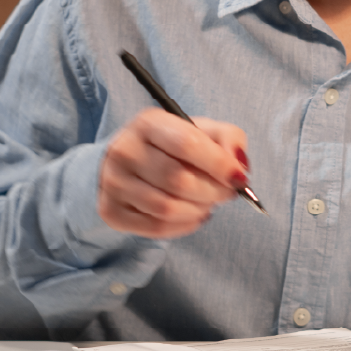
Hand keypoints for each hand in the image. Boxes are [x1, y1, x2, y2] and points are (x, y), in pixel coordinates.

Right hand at [99, 109, 247, 238]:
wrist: (125, 162)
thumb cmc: (171, 146)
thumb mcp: (200, 130)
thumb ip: (228, 139)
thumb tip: (239, 167)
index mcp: (148, 123)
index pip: (187, 144)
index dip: (219, 164)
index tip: (239, 178)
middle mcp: (125, 150)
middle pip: (179, 181)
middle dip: (213, 192)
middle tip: (226, 193)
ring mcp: (114, 182)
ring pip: (168, 208)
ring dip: (199, 210)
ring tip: (207, 203)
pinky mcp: (111, 210)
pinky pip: (156, 227)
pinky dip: (184, 226)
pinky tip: (192, 215)